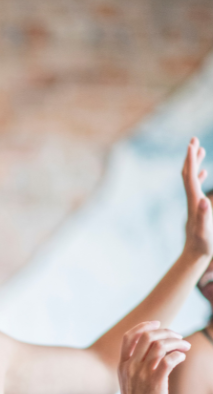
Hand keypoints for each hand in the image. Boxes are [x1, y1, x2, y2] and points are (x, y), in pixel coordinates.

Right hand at [117, 321, 189, 393]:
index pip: (129, 337)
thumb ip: (137, 366)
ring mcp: (142, 374)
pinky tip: (182, 358)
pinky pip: (169, 360)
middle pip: (147, 337)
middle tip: (178, 337)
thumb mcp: (129, 382)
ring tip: (184, 346)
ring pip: (160, 345)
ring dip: (176, 342)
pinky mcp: (155, 382)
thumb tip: (155, 352)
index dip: (144, 326)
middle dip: (166, 332)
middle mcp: (131, 366)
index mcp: (123, 365)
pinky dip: (179, 355)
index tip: (158, 324)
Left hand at [182, 138, 211, 261]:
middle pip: (187, 174)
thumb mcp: (206, 231)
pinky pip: (195, 187)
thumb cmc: (203, 244)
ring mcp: (193, 203)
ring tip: (199, 149)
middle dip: (190, 157)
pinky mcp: (196, 208)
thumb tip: (203, 201)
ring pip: (191, 179)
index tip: (191, 144)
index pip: (190, 177)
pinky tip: (204, 172)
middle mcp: (191, 200)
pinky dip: (198, 176)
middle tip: (193, 139)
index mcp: (194, 202)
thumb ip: (204, 216)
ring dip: (194, 163)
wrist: (194, 254)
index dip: (191, 161)